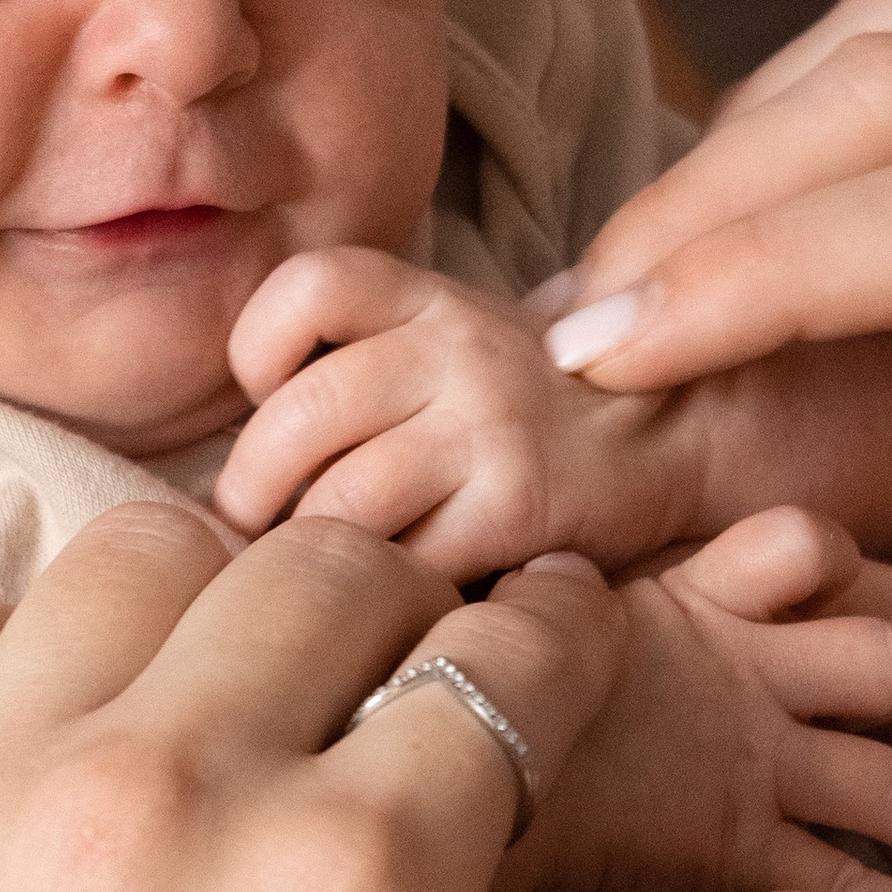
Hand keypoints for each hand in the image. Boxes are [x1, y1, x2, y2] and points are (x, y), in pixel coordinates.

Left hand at [0, 504, 891, 891]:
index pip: (504, 657)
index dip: (557, 659)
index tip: (551, 681)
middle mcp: (145, 801)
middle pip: (323, 576)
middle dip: (395, 624)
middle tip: (401, 721)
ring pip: (128, 563)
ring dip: (206, 615)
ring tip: (232, 732)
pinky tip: (43, 773)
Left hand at [219, 244, 691, 579]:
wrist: (669, 440)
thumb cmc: (519, 412)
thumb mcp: (444, 350)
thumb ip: (351, 370)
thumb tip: (222, 466)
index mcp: (427, 299)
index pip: (308, 285)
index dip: (259, 345)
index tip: (266, 397)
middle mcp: (458, 349)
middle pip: (298, 418)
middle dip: (254, 491)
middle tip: (256, 530)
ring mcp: (489, 428)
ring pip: (340, 504)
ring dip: (310, 558)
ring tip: (318, 578)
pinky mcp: (518, 508)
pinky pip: (406, 568)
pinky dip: (382, 600)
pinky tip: (392, 606)